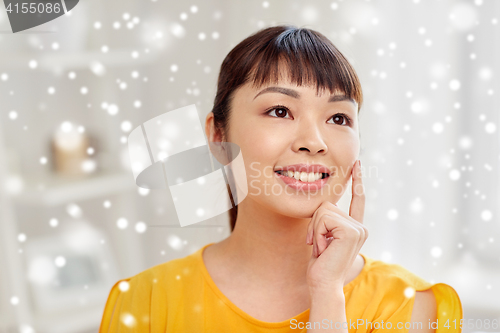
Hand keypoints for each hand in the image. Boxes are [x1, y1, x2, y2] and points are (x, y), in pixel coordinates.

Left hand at [305, 159, 367, 292]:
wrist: (323, 284)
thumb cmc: (320, 265)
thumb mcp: (323, 238)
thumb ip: (327, 222)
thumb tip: (322, 204)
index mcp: (355, 227)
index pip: (357, 199)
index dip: (356, 180)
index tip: (356, 163)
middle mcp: (360, 226)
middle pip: (327, 205)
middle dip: (314, 224)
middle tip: (317, 245)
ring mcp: (358, 228)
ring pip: (323, 210)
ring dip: (315, 230)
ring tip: (321, 248)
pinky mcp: (352, 231)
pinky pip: (323, 218)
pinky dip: (317, 232)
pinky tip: (323, 248)